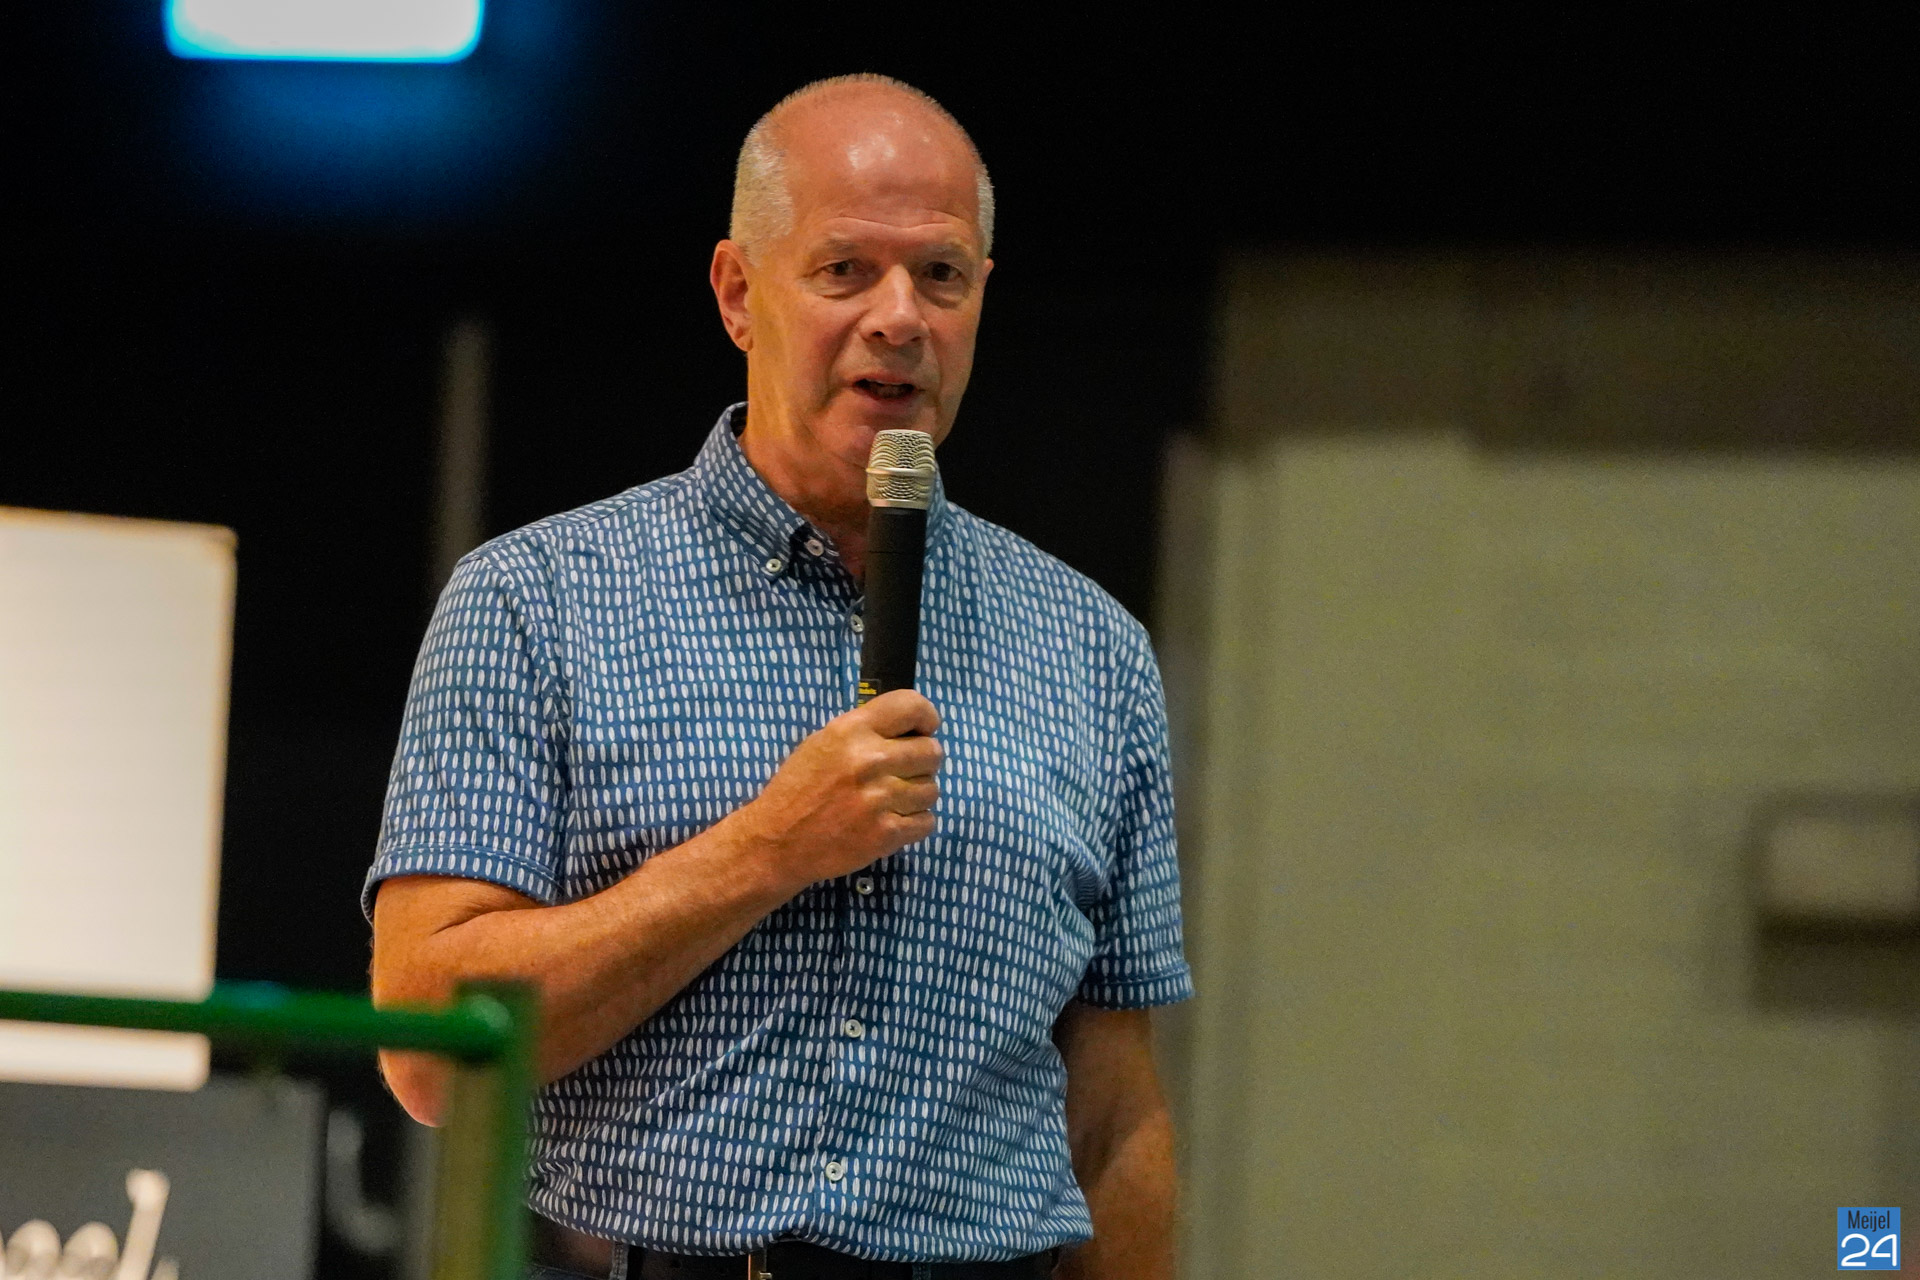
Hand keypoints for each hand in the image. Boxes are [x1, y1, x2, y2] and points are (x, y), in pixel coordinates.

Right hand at [732, 689, 942, 887]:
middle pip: (932, 752)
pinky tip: (890, 821)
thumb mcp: (823, 743)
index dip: (926, 717)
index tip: (922, 731)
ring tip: (890, 801)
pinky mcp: (886, 833)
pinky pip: (927, 821)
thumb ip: (865, 731)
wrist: (777, 843)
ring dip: (917, 796)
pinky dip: (914, 823)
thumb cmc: (798, 789)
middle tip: (901, 773)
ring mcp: (880, 799)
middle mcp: (869, 759)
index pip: (913, 706)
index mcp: (851, 731)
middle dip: (922, 762)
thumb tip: (910, 729)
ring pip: (932, 789)